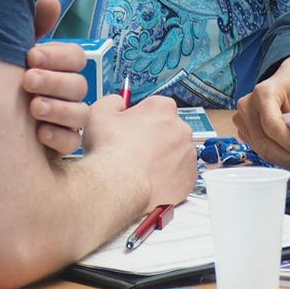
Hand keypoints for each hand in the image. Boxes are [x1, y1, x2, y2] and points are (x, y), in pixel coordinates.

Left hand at [25, 0, 89, 154]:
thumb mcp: (11, 52)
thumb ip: (33, 27)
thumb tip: (52, 2)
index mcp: (57, 68)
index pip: (75, 57)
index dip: (58, 56)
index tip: (31, 56)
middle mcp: (66, 93)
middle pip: (79, 85)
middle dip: (54, 81)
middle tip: (28, 80)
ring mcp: (66, 121)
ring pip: (80, 114)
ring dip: (58, 109)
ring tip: (32, 108)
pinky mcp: (60, 147)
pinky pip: (73, 144)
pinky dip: (58, 137)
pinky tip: (38, 133)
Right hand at [82, 93, 196, 206]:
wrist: (120, 186)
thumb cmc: (111, 152)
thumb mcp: (99, 113)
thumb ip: (112, 102)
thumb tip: (118, 103)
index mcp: (161, 108)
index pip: (156, 107)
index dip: (142, 119)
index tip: (133, 128)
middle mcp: (180, 127)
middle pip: (169, 129)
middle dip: (155, 139)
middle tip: (136, 151)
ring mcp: (188, 153)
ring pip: (176, 153)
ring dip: (164, 158)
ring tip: (142, 169)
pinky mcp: (190, 176)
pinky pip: (181, 174)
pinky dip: (170, 178)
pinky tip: (152, 180)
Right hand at [233, 56, 289, 172]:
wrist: (288, 78)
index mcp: (262, 94)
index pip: (272, 125)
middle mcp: (247, 107)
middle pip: (264, 142)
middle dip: (289, 158)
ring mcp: (242, 119)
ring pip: (261, 150)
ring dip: (285, 161)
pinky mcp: (245, 130)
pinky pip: (260, 149)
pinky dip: (278, 157)